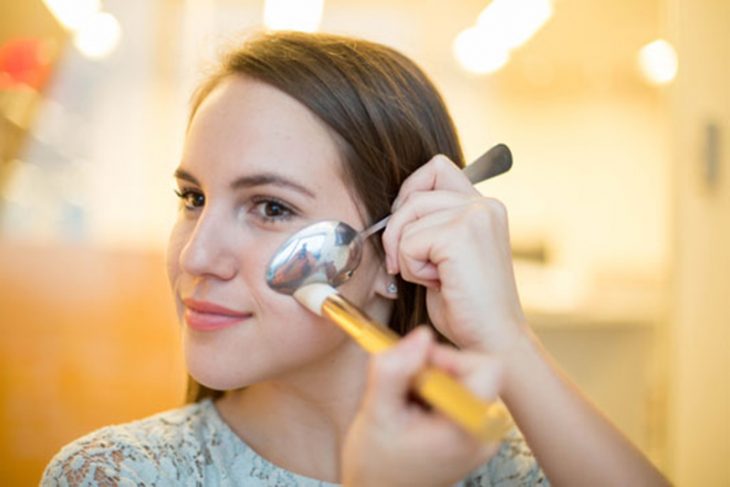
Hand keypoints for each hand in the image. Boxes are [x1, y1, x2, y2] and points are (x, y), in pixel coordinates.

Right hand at [341, 327, 500, 486]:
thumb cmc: (375, 465)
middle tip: (405, 387)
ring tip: (406, 404)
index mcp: (467, 430)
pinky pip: (462, 394)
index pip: (486, 368)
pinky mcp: (473, 435)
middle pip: (474, 370)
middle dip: (435, 369)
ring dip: (431, 381)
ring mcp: (481, 436)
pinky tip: (413, 411)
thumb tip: (421, 335)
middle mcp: (484, 434)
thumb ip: (395, 369)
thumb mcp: (376, 412)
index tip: (418, 367)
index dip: (449, 357)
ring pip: (465, 379)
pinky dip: (435, 393)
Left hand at [382, 154, 526, 353]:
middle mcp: (485, 204)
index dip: (409, 192)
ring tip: (434, 277)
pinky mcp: (461, 235)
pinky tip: (439, 284)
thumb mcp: (446, 255)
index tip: (406, 228)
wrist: (491, 341)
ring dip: (407, 254)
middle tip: (407, 264)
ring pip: (407, 218)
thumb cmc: (466, 306)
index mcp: (483, 206)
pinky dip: (412, 269)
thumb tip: (395, 209)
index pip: (435, 168)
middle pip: (414, 193)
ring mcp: (476, 216)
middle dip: (398, 230)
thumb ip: (432, 224)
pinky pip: (409, 243)